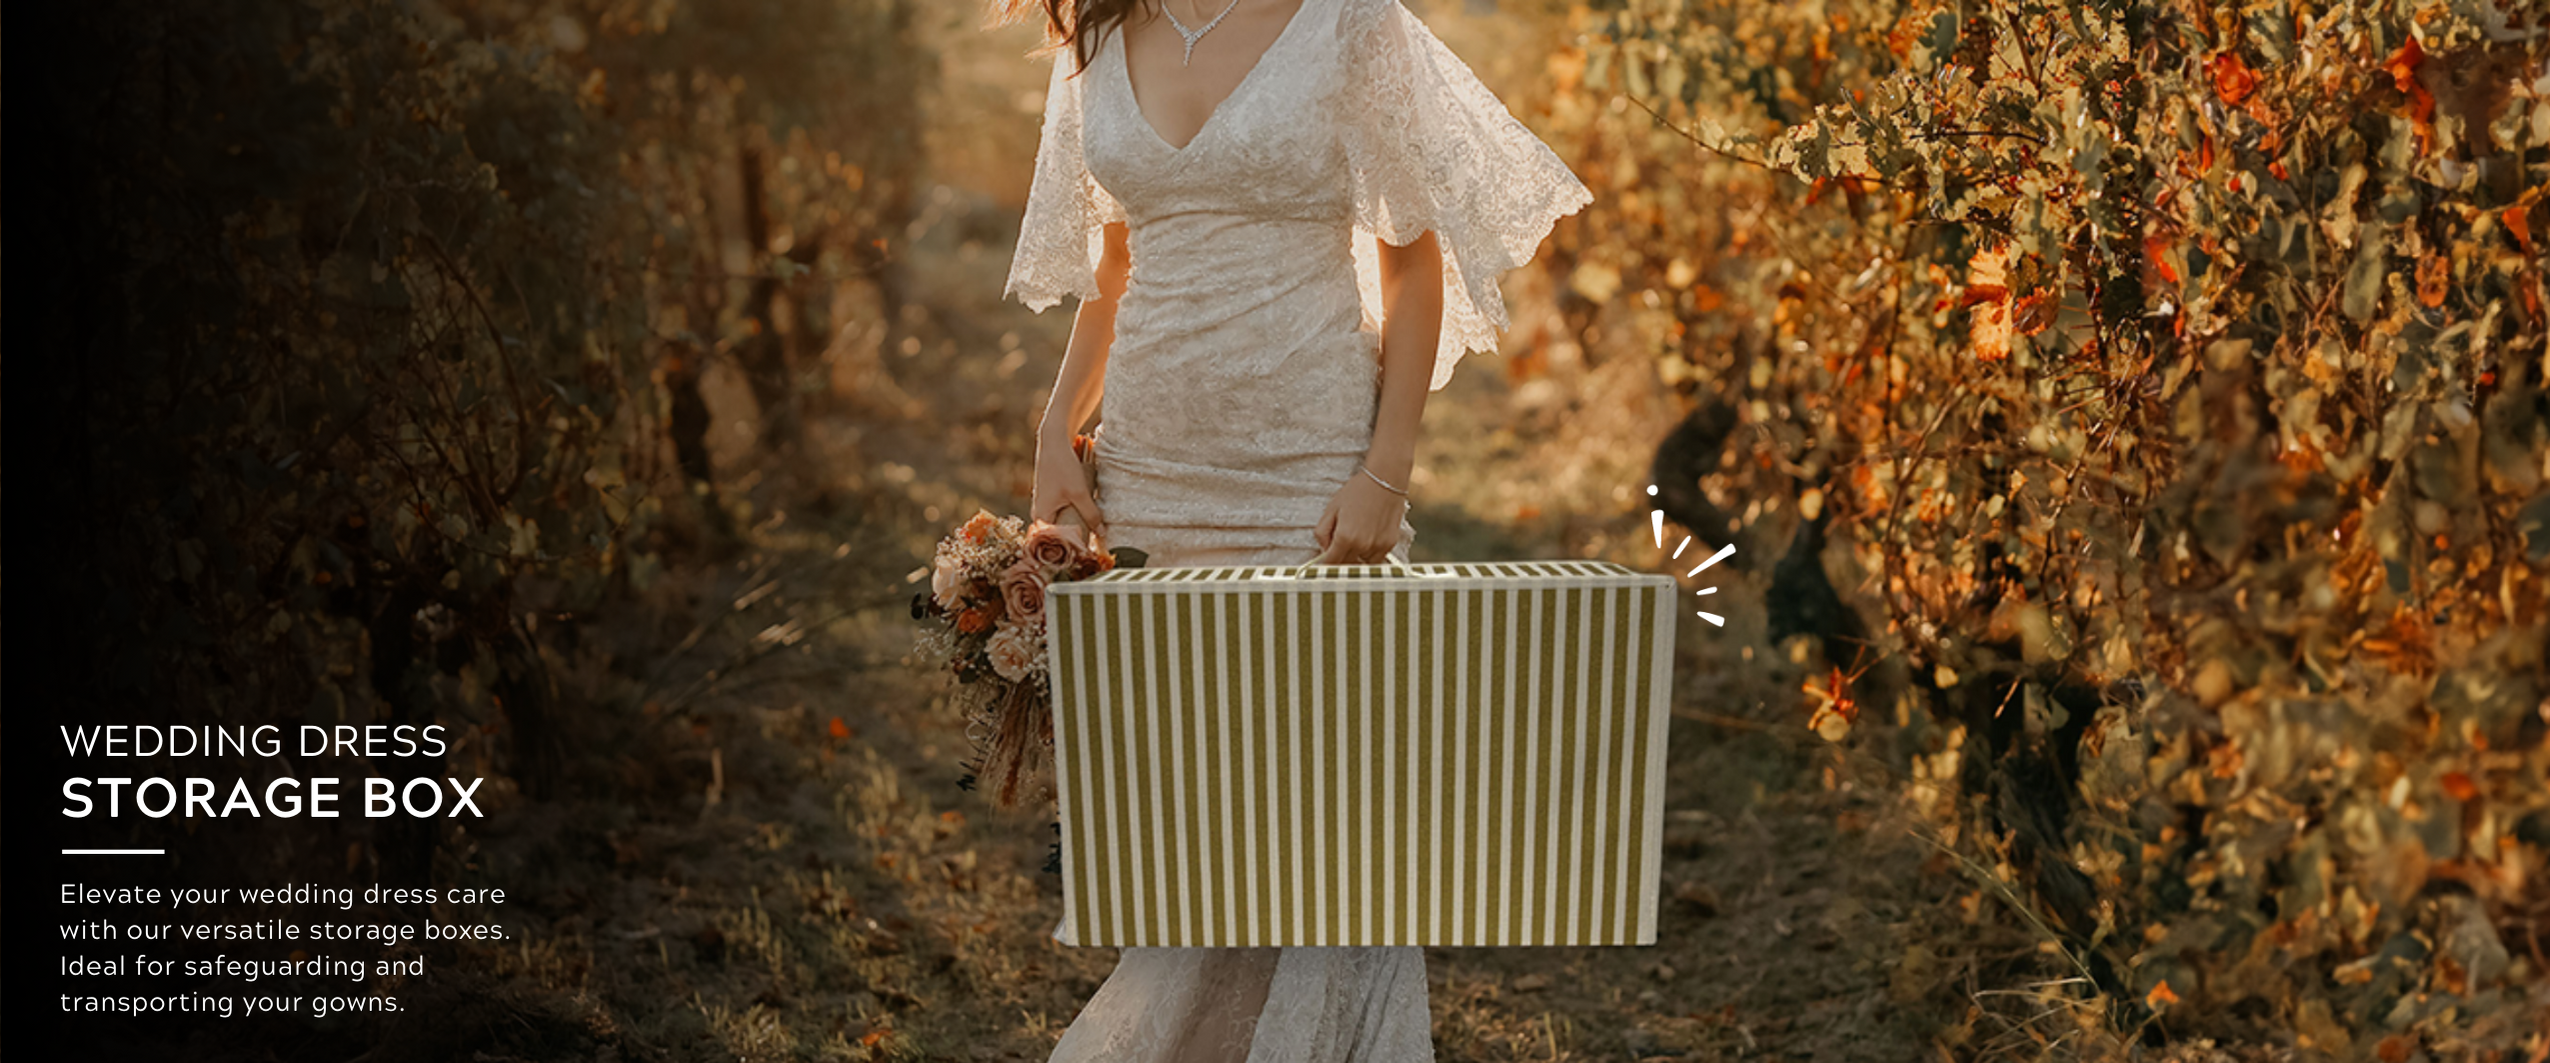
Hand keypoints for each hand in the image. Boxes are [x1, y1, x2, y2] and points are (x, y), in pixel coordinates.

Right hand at [1031, 431, 1105, 545]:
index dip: (1069, 548)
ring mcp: (1044, 503)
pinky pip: (1062, 511)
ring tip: (1091, 531)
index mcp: (1041, 516)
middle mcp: (1039, 512)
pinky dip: (1073, 513)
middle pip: (1057, 533)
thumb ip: (1091, 514)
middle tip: (1091, 544)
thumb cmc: (1063, 467)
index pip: (1053, 543)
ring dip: (1075, 525)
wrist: (1054, 441)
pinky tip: (1086, 514)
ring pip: (1061, 521)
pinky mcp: (1051, 495)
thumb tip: (1102, 533)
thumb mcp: (1080, 493)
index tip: (1084, 553)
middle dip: (1073, 538)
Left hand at [1311, 469, 1405, 564]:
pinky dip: (1369, 553)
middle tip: (1338, 544)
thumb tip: (1323, 548)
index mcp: (1345, 537)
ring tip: (1355, 535)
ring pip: (1361, 563)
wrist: (1386, 479)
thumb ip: (1322, 531)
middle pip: (1345, 565)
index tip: (1323, 562)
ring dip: (1355, 555)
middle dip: (1339, 558)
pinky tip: (1367, 537)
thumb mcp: (1332, 508)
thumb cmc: (1357, 490)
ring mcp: (1378, 546)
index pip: (1330, 563)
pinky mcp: (1390, 543)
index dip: (1324, 563)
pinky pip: (1376, 558)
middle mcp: (1362, 545)